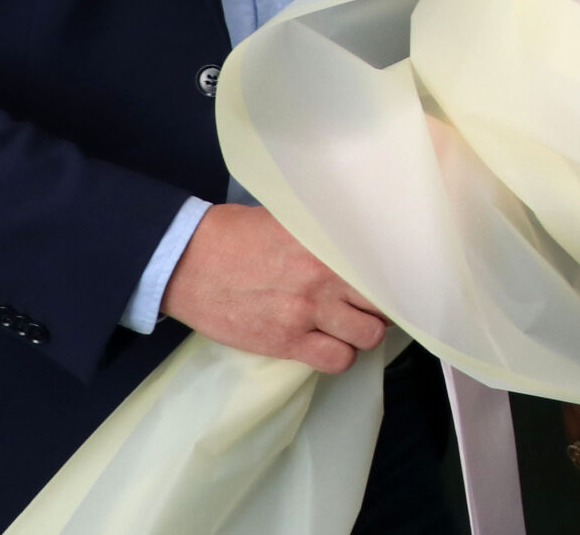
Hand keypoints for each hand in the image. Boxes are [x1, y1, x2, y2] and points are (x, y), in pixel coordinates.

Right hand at [159, 203, 385, 373]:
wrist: (187, 262)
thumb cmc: (234, 235)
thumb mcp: (287, 220)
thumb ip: (324, 236)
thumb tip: (355, 245)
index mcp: (324, 243)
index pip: (381, 266)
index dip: (392, 277)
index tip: (393, 281)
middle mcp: (322, 278)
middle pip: (382, 302)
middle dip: (382, 306)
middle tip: (371, 305)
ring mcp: (305, 314)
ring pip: (367, 336)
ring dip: (363, 333)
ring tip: (350, 325)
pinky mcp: (285, 343)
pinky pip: (335, 360)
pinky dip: (339, 354)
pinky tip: (330, 343)